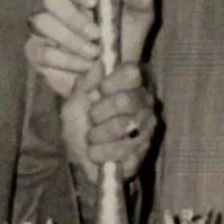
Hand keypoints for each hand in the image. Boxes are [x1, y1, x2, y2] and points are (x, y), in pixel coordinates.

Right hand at [25, 0, 154, 96]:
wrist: (118, 73)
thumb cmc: (126, 37)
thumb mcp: (142, 16)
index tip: (94, 2)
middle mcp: (58, 3)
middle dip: (73, 18)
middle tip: (96, 35)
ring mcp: (44, 26)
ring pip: (41, 22)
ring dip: (69, 40)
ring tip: (93, 54)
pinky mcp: (36, 50)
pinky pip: (37, 50)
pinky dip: (62, 60)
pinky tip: (82, 66)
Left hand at [62, 60, 157, 183]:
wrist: (82, 160)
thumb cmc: (79, 125)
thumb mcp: (75, 102)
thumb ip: (86, 83)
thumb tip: (99, 63)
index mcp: (129, 84)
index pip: (132, 72)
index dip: (113, 81)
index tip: (100, 90)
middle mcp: (144, 102)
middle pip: (126, 100)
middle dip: (99, 113)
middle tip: (91, 119)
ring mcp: (148, 126)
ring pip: (124, 126)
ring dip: (98, 135)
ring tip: (92, 138)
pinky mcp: (145, 150)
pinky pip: (123, 150)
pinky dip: (102, 153)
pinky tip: (98, 153)